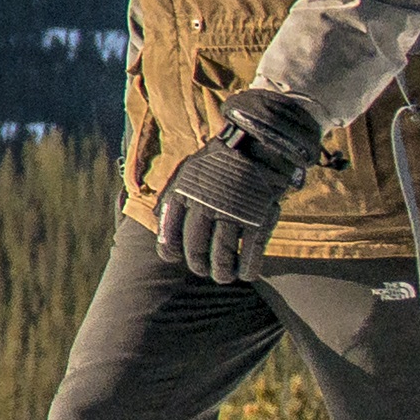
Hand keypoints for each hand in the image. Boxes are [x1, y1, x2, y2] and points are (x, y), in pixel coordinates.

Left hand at [155, 88, 323, 283]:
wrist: (255, 142)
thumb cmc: (217, 162)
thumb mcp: (187, 173)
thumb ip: (174, 199)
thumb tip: (160, 229)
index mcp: (183, 194)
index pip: (169, 232)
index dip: (170, 249)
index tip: (174, 257)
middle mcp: (205, 205)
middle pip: (196, 247)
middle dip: (198, 264)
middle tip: (204, 270)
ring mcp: (233, 211)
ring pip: (222, 253)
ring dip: (222, 271)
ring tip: (224, 276)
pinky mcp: (259, 215)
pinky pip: (251, 250)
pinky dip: (249, 266)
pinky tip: (247, 274)